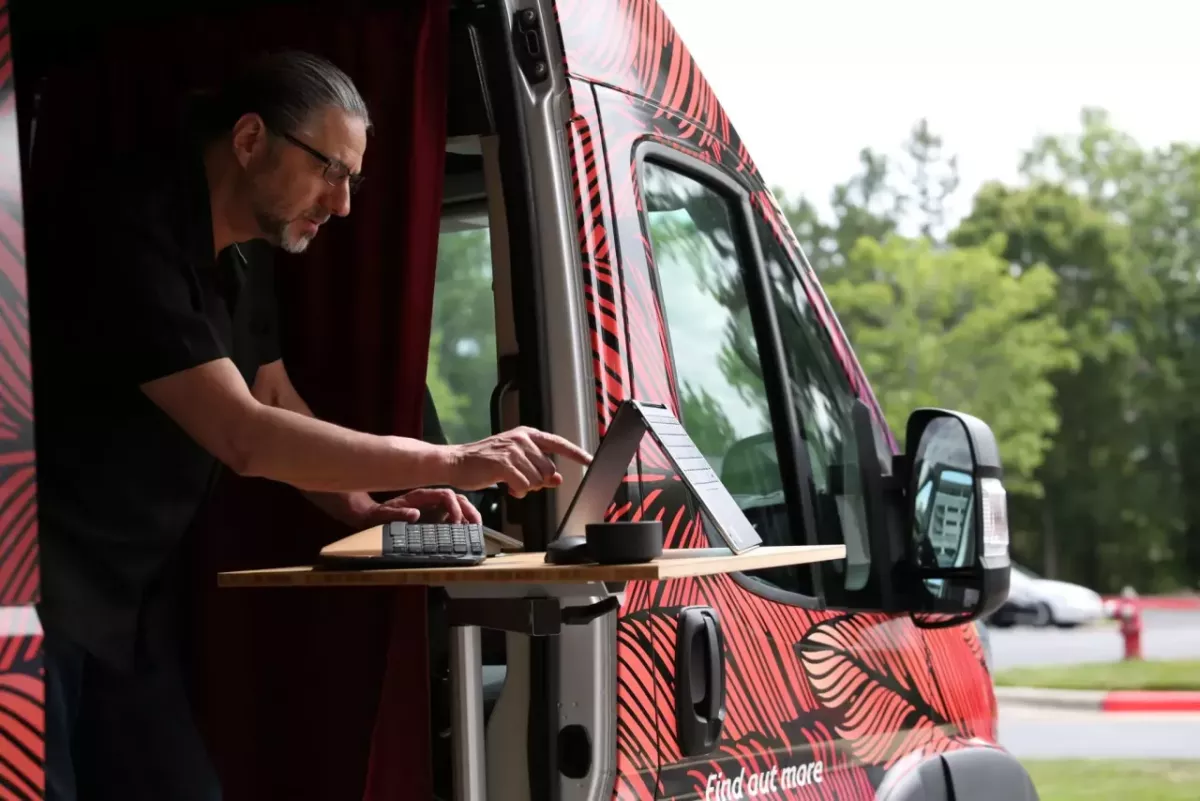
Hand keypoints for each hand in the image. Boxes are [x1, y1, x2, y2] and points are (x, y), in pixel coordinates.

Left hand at [359, 488, 481, 525]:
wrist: (370, 517)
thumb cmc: (377, 516)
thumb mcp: (382, 515)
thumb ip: (397, 513)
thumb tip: (415, 514)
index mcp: (420, 496)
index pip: (444, 495)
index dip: (454, 507)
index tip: (457, 522)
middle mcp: (429, 499)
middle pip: (456, 498)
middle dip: (469, 510)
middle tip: (476, 525)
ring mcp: (432, 506)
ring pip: (458, 504)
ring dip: (469, 514)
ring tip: (476, 528)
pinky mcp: (433, 514)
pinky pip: (452, 514)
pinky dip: (462, 520)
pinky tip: (467, 530)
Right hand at [449, 426, 591, 497]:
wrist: (457, 461)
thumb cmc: (485, 461)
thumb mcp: (515, 462)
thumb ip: (537, 469)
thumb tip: (557, 480)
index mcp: (527, 435)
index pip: (558, 443)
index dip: (576, 453)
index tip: (590, 460)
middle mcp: (522, 439)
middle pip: (548, 470)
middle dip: (538, 482)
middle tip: (521, 481)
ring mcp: (513, 450)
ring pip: (537, 480)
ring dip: (526, 488)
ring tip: (512, 482)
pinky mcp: (504, 463)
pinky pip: (524, 486)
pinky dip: (518, 492)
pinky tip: (509, 488)